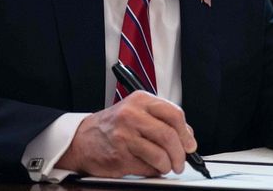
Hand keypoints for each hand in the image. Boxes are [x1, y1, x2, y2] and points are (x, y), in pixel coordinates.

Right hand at [56, 91, 196, 176]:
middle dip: (180, 154)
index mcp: (140, 100)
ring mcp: (124, 136)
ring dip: (168, 165)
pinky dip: (153, 171)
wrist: (82, 139)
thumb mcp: (137, 112)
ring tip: (166, 166)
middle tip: (181, 162)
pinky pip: (147, 168)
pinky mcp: (119, 156)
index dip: (186, 133)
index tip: (190, 145)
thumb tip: (188, 138)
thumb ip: (162, 119)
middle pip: (169, 136)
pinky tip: (149, 168)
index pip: (174, 114)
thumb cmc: (113, 126)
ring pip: (160, 155)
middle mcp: (131, 115)